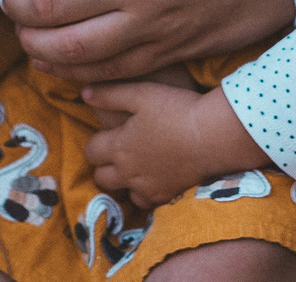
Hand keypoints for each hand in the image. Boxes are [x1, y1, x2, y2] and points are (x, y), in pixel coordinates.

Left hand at [0, 0, 292, 82]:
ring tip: (27, 38)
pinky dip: (80, 74)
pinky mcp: (177, 49)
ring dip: (40, 48)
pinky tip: (65, 64)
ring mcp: (157, 22)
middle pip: (51, 9)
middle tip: (7, 7)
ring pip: (76, 49)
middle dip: (17, 12)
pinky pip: (115, 73)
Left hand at [79, 80, 267, 207]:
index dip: (96, 143)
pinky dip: (144, 193)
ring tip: (134, 168)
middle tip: (117, 153)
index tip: (107, 136)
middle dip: (104, 166)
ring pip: (122, 193)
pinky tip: (153, 179)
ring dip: (123, 182)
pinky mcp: (166, 196)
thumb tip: (83, 94)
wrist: (212, 137)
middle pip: (101, 177)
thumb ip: (109, 94)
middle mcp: (128, 171)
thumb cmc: (175, 110)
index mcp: (118, 146)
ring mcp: (147, 186)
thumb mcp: (140, 93)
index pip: (91, 151)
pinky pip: (145, 202)